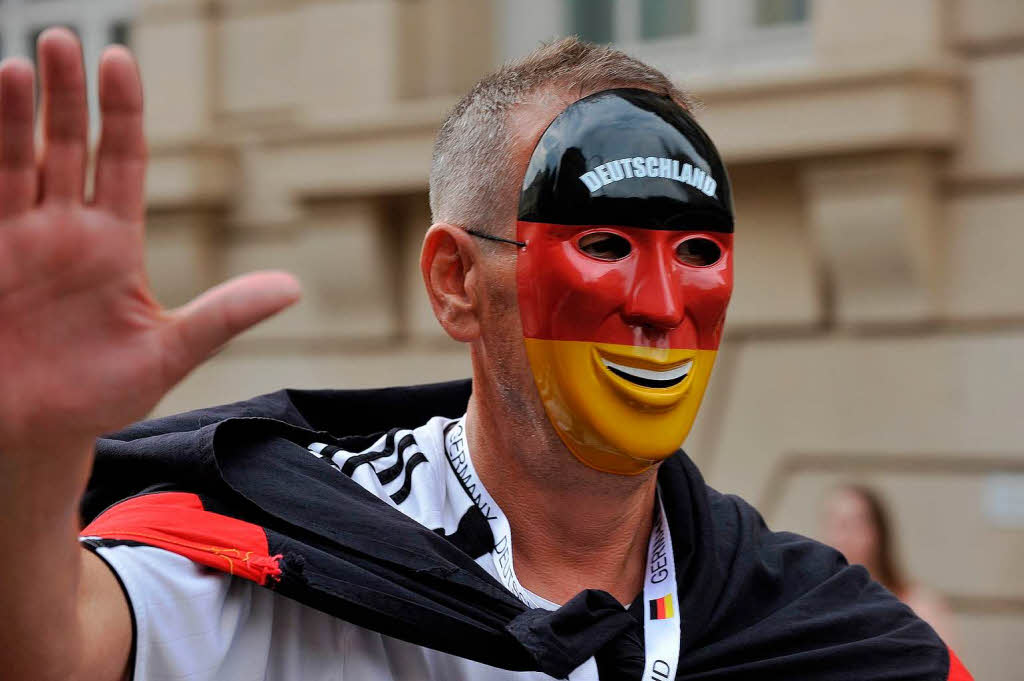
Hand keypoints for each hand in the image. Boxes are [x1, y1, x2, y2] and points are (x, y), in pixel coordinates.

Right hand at [0, 29, 299, 449]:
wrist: (38, 436)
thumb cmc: (102, 396)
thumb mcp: (169, 353)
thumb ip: (223, 316)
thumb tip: (292, 287)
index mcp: (113, 243)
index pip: (119, 161)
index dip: (118, 112)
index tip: (119, 61)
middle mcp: (63, 230)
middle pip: (65, 146)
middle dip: (64, 95)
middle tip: (61, 39)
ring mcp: (15, 241)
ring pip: (15, 161)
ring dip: (13, 114)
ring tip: (16, 62)